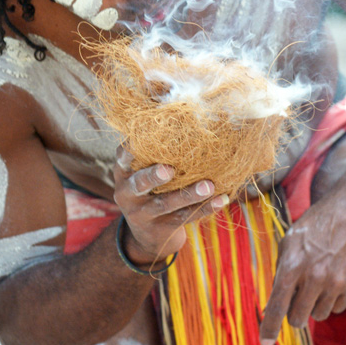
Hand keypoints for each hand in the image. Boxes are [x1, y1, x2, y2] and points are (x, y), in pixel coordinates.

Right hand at [112, 146, 228, 264]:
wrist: (147, 235)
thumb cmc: (152, 187)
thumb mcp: (143, 169)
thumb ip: (156, 149)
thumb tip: (188, 108)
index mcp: (124, 173)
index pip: (123, 159)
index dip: (130, 150)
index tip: (139, 142)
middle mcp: (128, 193)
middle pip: (140, 184)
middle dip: (153, 176)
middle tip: (170, 170)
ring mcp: (143, 214)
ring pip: (166, 204)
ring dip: (188, 195)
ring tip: (208, 186)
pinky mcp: (161, 229)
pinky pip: (185, 218)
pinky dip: (205, 208)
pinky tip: (222, 199)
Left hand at [259, 196, 345, 344]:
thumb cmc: (317, 223)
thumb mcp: (290, 241)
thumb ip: (280, 272)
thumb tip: (272, 304)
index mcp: (293, 264)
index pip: (277, 306)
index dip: (269, 329)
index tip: (265, 343)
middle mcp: (314, 277)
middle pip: (298, 318)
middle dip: (295, 312)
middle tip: (297, 297)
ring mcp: (336, 282)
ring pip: (319, 315)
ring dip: (315, 304)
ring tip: (319, 281)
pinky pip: (337, 308)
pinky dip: (332, 299)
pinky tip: (334, 278)